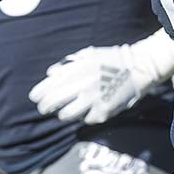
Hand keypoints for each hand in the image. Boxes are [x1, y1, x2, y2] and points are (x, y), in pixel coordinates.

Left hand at [29, 30, 173, 124]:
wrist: (139, 67)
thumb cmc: (111, 59)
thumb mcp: (88, 54)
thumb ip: (68, 64)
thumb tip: (50, 74)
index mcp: (78, 69)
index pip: (48, 86)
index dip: (38, 94)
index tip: (34, 97)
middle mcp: (83, 85)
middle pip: (53, 103)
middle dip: (45, 106)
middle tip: (43, 108)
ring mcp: (93, 100)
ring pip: (66, 115)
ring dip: (62, 113)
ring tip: (64, 110)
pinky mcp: (103, 112)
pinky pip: (85, 119)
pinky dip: (84, 115)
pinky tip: (87, 108)